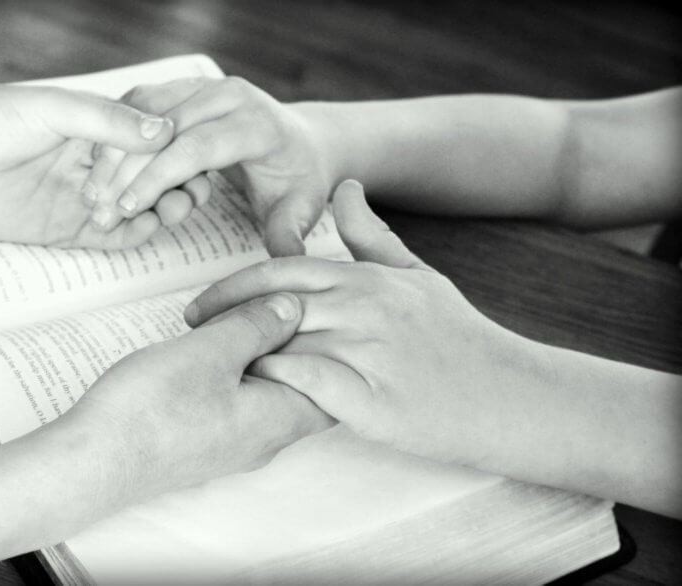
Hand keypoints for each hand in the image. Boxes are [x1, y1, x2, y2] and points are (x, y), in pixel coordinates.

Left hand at [0, 85, 175, 247]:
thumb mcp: (53, 109)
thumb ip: (108, 121)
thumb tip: (164, 131)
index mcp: (93, 126)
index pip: (149, 140)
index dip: (175, 151)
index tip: (194, 157)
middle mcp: (93, 162)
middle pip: (152, 176)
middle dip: (176, 183)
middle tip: (192, 190)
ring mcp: (83, 197)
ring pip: (139, 208)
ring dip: (162, 209)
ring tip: (174, 209)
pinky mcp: (67, 229)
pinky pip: (112, 237)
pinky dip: (136, 235)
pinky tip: (148, 227)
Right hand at [66, 291, 333, 495]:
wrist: (94, 461)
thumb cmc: (152, 409)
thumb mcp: (211, 350)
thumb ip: (259, 326)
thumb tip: (293, 308)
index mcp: (279, 418)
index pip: (334, 383)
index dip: (328, 340)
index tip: (311, 304)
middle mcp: (264, 440)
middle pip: (302, 387)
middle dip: (293, 344)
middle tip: (273, 306)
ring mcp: (233, 446)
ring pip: (267, 394)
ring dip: (258, 357)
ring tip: (237, 320)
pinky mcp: (204, 444)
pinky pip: (238, 405)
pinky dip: (235, 373)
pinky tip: (210, 350)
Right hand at [82, 77, 330, 255]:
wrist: (300, 142)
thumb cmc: (297, 179)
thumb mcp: (300, 209)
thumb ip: (289, 235)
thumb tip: (286, 260)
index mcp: (256, 123)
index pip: (194, 148)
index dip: (156, 179)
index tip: (126, 209)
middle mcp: (229, 96)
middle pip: (161, 129)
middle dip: (125, 169)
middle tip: (98, 208)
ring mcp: (204, 86)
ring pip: (143, 112)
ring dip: (113, 151)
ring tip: (92, 193)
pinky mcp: (184, 87)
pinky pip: (139, 104)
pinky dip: (115, 135)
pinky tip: (99, 170)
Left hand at [183, 180, 551, 467]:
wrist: (511, 395)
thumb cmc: (458, 337)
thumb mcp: (417, 276)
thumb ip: (372, 235)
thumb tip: (345, 187)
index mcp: (365, 278)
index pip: (278, 273)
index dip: (230, 288)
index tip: (199, 306)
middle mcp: (363, 307)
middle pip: (269, 305)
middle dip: (219, 319)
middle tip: (188, 335)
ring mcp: (369, 352)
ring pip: (282, 343)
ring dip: (239, 356)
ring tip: (206, 372)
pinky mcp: (374, 400)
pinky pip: (308, 386)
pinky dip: (275, 387)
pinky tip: (253, 397)